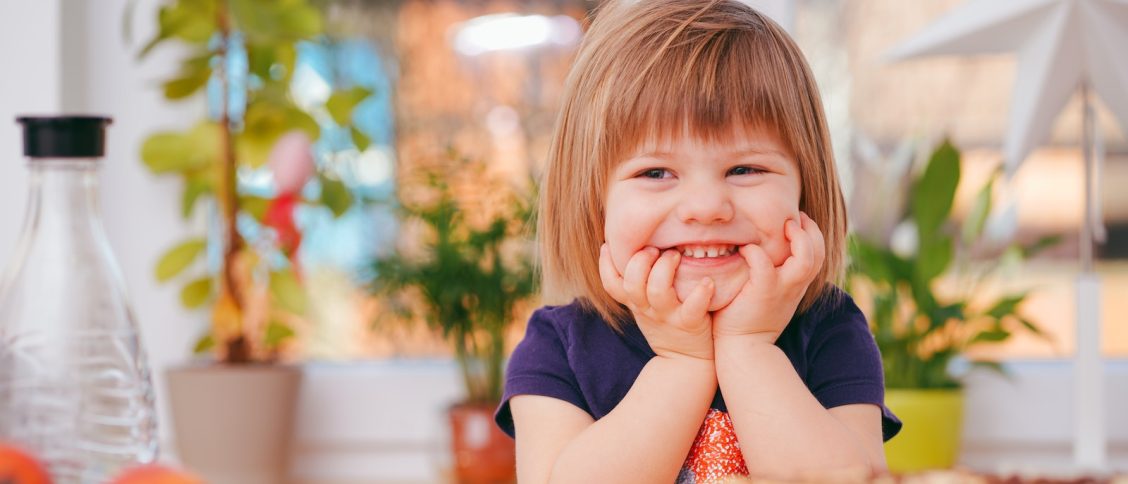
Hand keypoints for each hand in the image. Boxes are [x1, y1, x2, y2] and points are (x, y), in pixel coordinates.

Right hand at [599, 244, 715, 360]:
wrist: (686, 361)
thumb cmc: (666, 324)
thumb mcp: (644, 307)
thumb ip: (638, 283)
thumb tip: (634, 248)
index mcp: (635, 303)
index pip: (611, 284)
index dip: (605, 265)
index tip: (608, 244)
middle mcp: (647, 309)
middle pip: (632, 284)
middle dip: (640, 261)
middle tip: (654, 249)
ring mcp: (667, 316)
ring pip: (658, 291)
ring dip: (665, 268)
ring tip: (676, 255)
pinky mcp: (689, 324)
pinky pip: (693, 308)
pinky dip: (700, 293)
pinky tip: (707, 282)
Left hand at [711, 213, 825, 344]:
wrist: (743, 349)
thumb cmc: (749, 319)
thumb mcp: (769, 295)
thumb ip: (773, 275)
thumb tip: (762, 251)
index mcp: (797, 285)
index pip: (817, 254)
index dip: (812, 234)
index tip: (799, 221)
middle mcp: (794, 286)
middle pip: (818, 253)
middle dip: (811, 230)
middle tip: (795, 217)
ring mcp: (781, 290)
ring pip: (805, 259)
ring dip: (798, 238)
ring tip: (784, 226)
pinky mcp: (763, 293)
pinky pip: (764, 265)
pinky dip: (756, 253)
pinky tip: (745, 249)